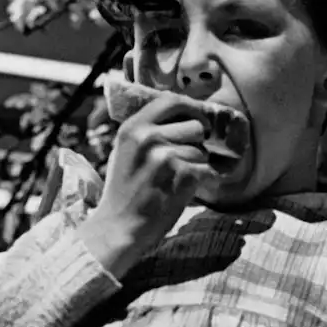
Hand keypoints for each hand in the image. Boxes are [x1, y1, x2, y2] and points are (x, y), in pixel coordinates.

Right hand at [79, 95, 218, 276]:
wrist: (119, 226)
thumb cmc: (125, 190)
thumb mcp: (126, 150)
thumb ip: (148, 129)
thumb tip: (183, 114)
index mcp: (133, 127)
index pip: (171, 100)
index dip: (192, 108)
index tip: (199, 119)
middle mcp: (148, 137)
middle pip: (195, 126)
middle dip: (196, 142)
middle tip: (184, 159)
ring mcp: (166, 156)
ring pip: (202, 151)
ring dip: (197, 165)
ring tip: (175, 179)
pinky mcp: (182, 176)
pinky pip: (207, 170)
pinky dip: (201, 181)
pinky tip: (182, 190)